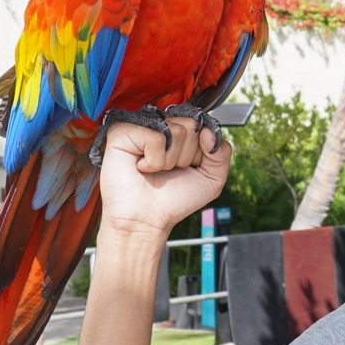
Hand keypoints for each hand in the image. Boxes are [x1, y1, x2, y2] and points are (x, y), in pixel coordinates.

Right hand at [97, 117, 229, 240]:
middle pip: (192, 125)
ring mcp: (141, 126)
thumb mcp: (212, 178)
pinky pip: (156, 138)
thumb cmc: (174, 200)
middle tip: (168, 171)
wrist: (147, 220)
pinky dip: (154, 160)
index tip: (188, 167)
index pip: (204, 125)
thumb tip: (209, 131)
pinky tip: (142, 167)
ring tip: (155, 170)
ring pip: (176, 131)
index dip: (202, 150)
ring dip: (169, 160)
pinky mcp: (123, 132)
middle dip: (186, 156)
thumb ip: (221, 152)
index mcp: (180, 131)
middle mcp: (161, 124)